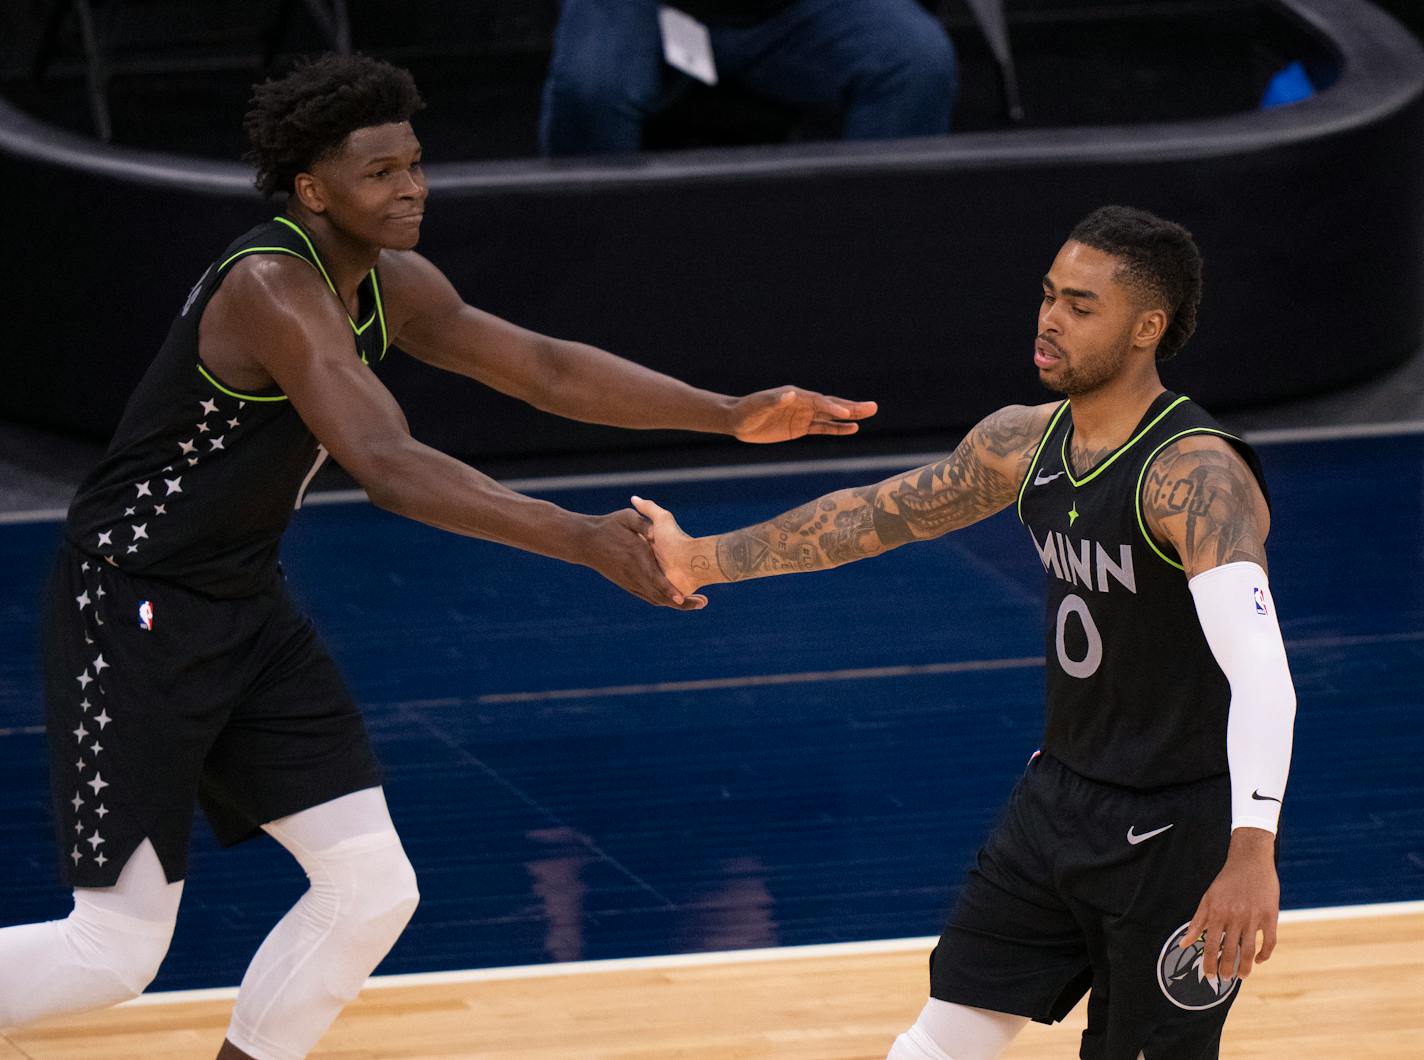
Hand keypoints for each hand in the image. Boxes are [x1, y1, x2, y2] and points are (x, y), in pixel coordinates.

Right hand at [579, 510, 705, 609]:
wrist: (585, 542)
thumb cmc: (608, 526)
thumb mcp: (626, 517)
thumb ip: (644, 521)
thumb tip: (655, 530)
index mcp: (636, 558)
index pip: (655, 578)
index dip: (669, 589)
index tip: (682, 597)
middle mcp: (634, 573)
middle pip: (659, 594)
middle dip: (681, 601)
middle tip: (702, 603)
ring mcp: (629, 581)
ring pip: (653, 597)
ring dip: (673, 602)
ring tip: (694, 603)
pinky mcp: (626, 584)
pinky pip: (646, 595)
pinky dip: (661, 599)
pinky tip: (674, 600)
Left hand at [730, 387, 876, 443]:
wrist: (738, 420)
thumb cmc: (747, 410)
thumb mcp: (759, 406)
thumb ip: (775, 401)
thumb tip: (790, 394)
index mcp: (795, 396)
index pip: (818, 402)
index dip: (832, 407)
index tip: (845, 413)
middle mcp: (803, 403)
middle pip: (832, 404)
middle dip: (852, 406)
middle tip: (873, 407)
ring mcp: (804, 415)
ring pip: (832, 416)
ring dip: (850, 415)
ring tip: (870, 413)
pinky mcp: (801, 427)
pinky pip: (823, 428)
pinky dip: (838, 428)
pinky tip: (852, 428)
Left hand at [1180, 827, 1279, 981]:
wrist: (1250, 861)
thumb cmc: (1226, 882)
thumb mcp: (1207, 899)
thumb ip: (1197, 922)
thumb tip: (1183, 944)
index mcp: (1217, 912)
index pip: (1210, 945)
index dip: (1209, 963)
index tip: (1208, 976)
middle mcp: (1235, 916)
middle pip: (1230, 950)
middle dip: (1226, 968)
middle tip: (1225, 979)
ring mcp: (1254, 917)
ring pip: (1249, 949)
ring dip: (1245, 966)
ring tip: (1241, 976)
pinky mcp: (1271, 915)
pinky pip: (1269, 941)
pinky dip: (1264, 954)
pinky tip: (1258, 960)